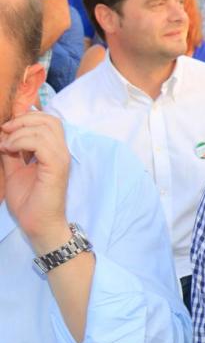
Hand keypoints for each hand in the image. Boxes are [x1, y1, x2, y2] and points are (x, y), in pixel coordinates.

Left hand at [0, 112, 70, 253]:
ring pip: (44, 129)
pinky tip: (10, 151)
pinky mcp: (56, 168)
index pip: (49, 121)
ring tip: (6, 146)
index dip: (27, 118)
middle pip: (50, 120)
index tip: (6, 130)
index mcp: (53, 152)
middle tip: (5, 132)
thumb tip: (4, 135)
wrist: (37, 224)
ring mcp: (60, 159)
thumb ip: (12, 152)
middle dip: (23, 120)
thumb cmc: (29, 201)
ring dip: (19, 133)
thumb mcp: (14, 170)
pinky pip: (41, 144)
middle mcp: (61, 153)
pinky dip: (22, 142)